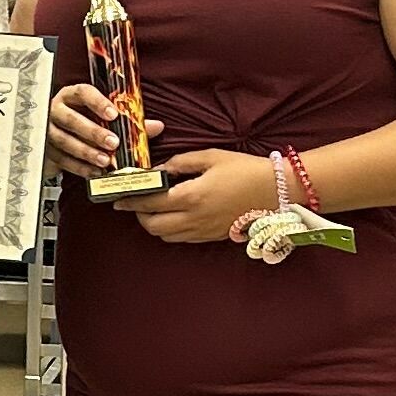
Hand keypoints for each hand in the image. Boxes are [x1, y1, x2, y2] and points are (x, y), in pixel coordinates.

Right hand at [47, 82, 122, 181]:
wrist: (58, 141)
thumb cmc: (84, 122)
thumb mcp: (104, 118)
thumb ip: (129, 121)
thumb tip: (155, 127)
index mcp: (72, 96)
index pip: (82, 92)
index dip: (97, 102)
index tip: (113, 114)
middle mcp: (57, 110)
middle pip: (71, 119)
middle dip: (93, 132)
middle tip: (112, 142)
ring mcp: (48, 131)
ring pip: (64, 141)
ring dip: (86, 152)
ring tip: (104, 160)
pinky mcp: (46, 151)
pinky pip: (62, 159)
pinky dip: (79, 167)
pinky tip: (94, 171)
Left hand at [127, 148, 269, 245]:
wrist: (277, 191)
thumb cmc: (246, 170)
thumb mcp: (210, 157)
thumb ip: (180, 163)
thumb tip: (159, 170)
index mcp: (192, 197)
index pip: (149, 203)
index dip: (130, 200)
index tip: (119, 196)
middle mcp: (195, 219)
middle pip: (152, 226)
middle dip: (138, 215)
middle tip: (135, 201)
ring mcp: (204, 231)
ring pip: (165, 236)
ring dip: (154, 224)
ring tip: (154, 208)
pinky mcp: (213, 237)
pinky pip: (182, 238)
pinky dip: (171, 229)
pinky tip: (174, 215)